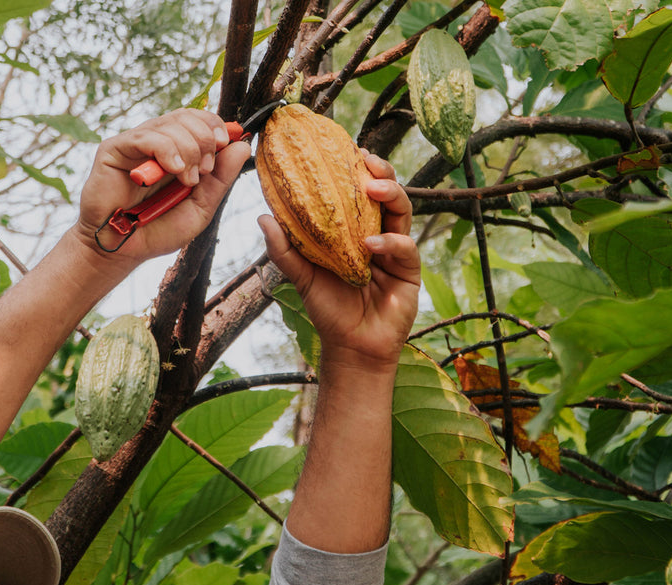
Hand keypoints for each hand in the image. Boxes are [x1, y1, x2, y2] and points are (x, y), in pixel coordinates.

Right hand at [75, 108, 250, 267]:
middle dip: (205, 139)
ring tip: (187, 180)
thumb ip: (220, 179)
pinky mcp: (115, 149)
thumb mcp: (200, 208)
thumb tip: (242, 146)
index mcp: (178, 153)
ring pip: (170, 123)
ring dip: (189, 149)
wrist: (122, 249)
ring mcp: (136, 144)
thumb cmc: (158, 231)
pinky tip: (174, 170)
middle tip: (204, 171)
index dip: (216, 125)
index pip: (199, 120)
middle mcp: (157, 143)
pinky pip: (147, 137)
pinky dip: (168, 150)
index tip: (225, 144)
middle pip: (186, 116)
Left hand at [258, 153, 420, 372]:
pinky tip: (371, 243)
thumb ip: (285, 249)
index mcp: (355, 231)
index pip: (359, 194)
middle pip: (386, 194)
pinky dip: (390, 241)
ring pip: (402, 212)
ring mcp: (396, 251)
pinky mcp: (409, 271)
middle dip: (380, 172)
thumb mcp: (303, 277)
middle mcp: (379, 235)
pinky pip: (405, 247)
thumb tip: (263, 216)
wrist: (350, 348)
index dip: (356, 170)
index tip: (346, 149)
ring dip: (390, 194)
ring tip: (372, 188)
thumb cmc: (329, 311)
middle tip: (365, 160)